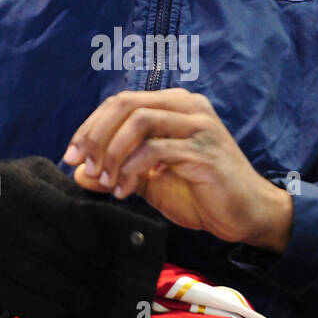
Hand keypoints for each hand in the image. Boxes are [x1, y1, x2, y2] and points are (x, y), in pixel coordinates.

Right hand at [0, 155, 109, 317]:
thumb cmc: (10, 199)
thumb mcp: (33, 180)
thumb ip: (67, 191)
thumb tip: (110, 217)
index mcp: (17, 182)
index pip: (65, 213)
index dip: (90, 239)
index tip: (104, 257)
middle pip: (52, 248)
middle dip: (81, 270)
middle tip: (97, 283)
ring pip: (36, 275)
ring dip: (66, 294)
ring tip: (83, 300)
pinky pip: (14, 297)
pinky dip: (42, 309)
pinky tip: (58, 312)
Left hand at [62, 89, 293, 252]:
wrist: (247, 214)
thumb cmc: (202, 194)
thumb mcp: (150, 182)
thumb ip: (117, 170)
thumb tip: (78, 173)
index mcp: (174, 105)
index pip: (120, 103)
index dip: (89, 127)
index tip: (70, 157)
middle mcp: (187, 106)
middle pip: (124, 105)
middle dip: (95, 136)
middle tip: (81, 166)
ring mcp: (197, 124)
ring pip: (138, 122)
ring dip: (112, 152)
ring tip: (104, 181)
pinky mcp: (202, 149)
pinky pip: (155, 150)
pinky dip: (131, 169)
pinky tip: (124, 190)